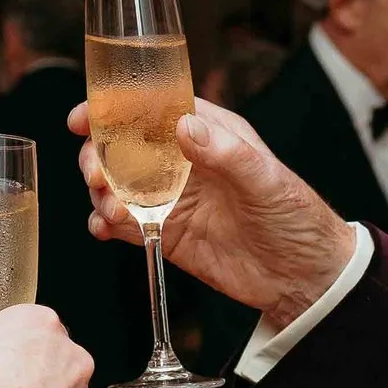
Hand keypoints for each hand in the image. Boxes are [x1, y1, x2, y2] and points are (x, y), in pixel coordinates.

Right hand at [69, 96, 354, 323]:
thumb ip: (225, 152)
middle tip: (96, 176)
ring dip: (102, 194)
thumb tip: (184, 127)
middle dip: (98, 157)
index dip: (113, 109)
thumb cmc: (296, 218)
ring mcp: (172, 198)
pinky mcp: (166, 233)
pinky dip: (106, 224)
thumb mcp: (266, 180)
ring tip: (111, 211)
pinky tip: (105, 229)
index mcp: (209, 133)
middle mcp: (184, 162)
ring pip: (117, 185)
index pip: (153, 109)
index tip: (83, 119)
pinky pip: (124, 224)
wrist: (304, 279)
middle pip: (123, 147)